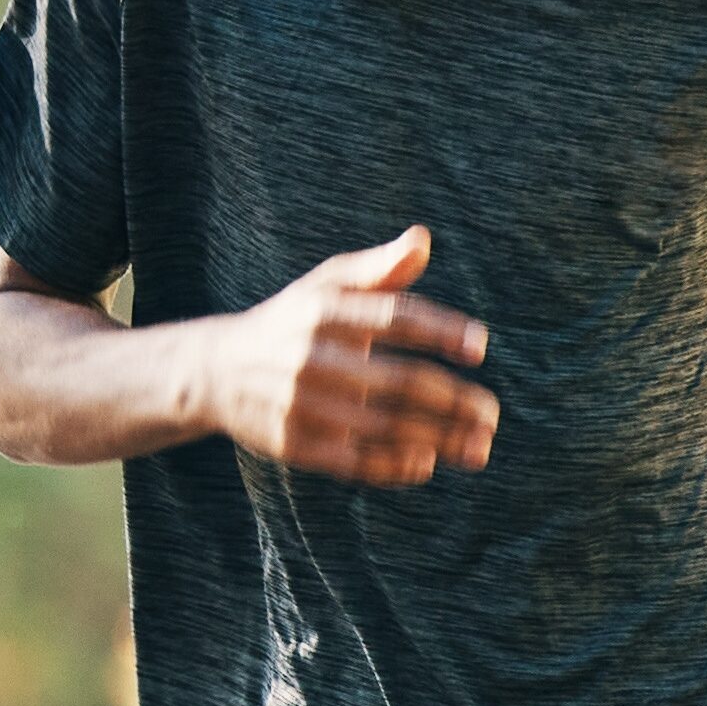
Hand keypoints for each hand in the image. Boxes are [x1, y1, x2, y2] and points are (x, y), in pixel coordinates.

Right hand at [203, 228, 496, 484]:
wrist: (214, 371)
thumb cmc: (290, 323)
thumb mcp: (325, 286)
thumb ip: (378, 268)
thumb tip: (423, 240)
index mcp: (325, 311)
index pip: (395, 318)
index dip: (441, 331)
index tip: (481, 348)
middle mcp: (312, 356)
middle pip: (398, 381)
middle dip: (453, 400)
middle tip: (492, 414)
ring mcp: (300, 404)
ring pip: (382, 425)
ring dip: (437, 439)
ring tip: (479, 447)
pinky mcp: (291, 443)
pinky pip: (351, 460)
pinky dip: (391, 465)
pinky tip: (427, 463)